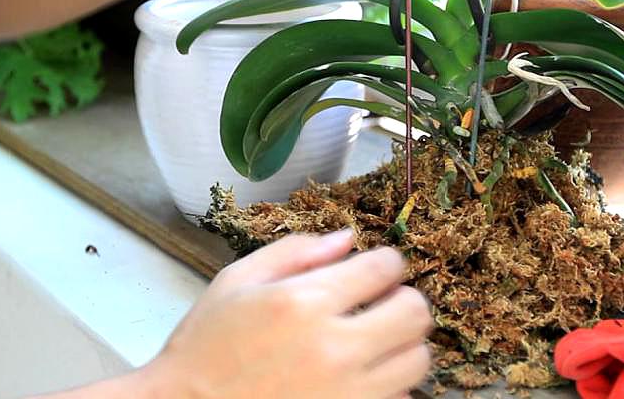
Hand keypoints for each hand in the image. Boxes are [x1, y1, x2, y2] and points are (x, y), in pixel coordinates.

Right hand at [140, 229, 432, 398]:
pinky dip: (391, 385)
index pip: (386, 268)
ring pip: (418, 360)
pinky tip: (363, 377)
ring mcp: (347, 393)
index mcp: (305, 302)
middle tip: (381, 303)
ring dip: (403, 344)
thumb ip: (296, 252)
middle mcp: (335, 349)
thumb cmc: (205, 345)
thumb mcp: (237, 281)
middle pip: (415, 313)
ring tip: (375, 341)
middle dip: (402, 299)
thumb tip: (348, 239)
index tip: (376, 270)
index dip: (387, 262)